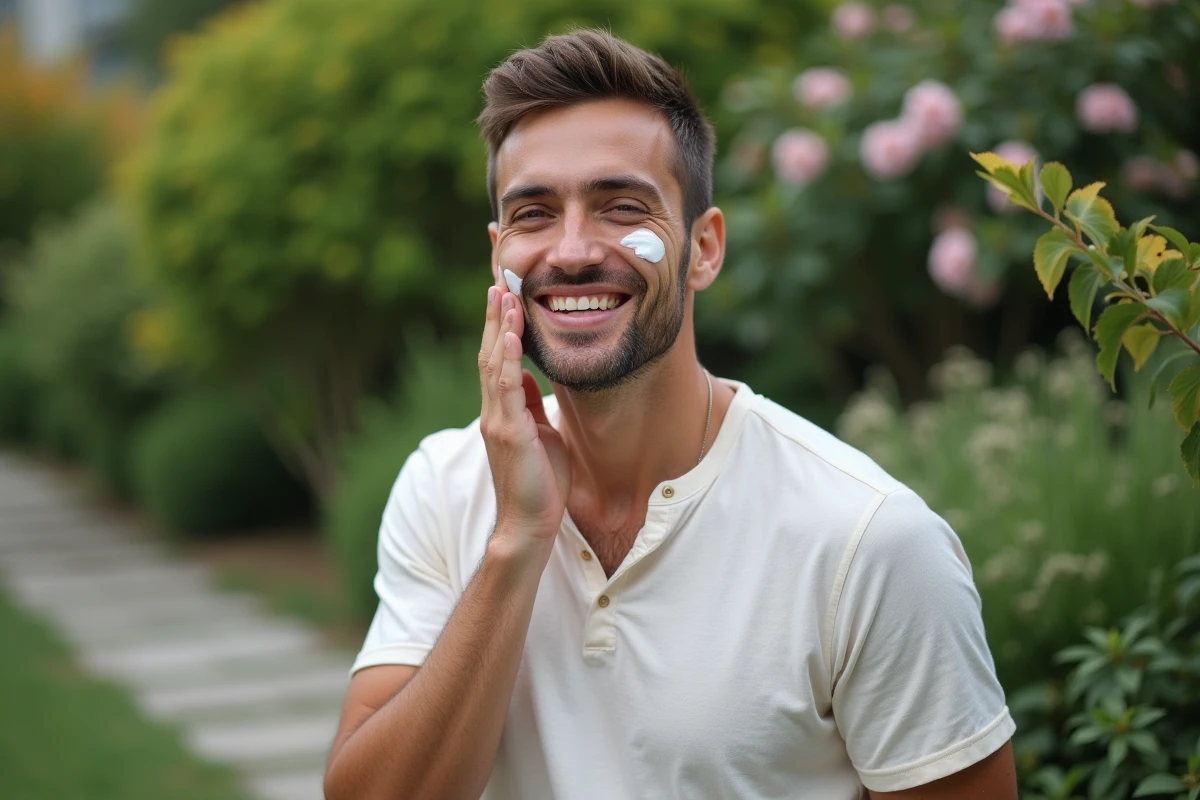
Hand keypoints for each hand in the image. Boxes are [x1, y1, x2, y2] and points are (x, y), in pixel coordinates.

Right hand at [478, 286, 570, 552]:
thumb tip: (529, 377)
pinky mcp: (508, 433)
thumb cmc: (540, 483)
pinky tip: (509, 336)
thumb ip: (530, 405)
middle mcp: (494, 410)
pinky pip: (506, 388)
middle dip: (494, 316)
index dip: (498, 325)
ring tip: (502, 295)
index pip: (496, 358)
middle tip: (497, 281)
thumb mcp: (540, 433)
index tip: (503, 293)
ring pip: (493, 364)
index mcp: (502, 410)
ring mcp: (498, 421)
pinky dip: (507, 359)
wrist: (530, 524)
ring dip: (498, 327)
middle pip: (489, 352)